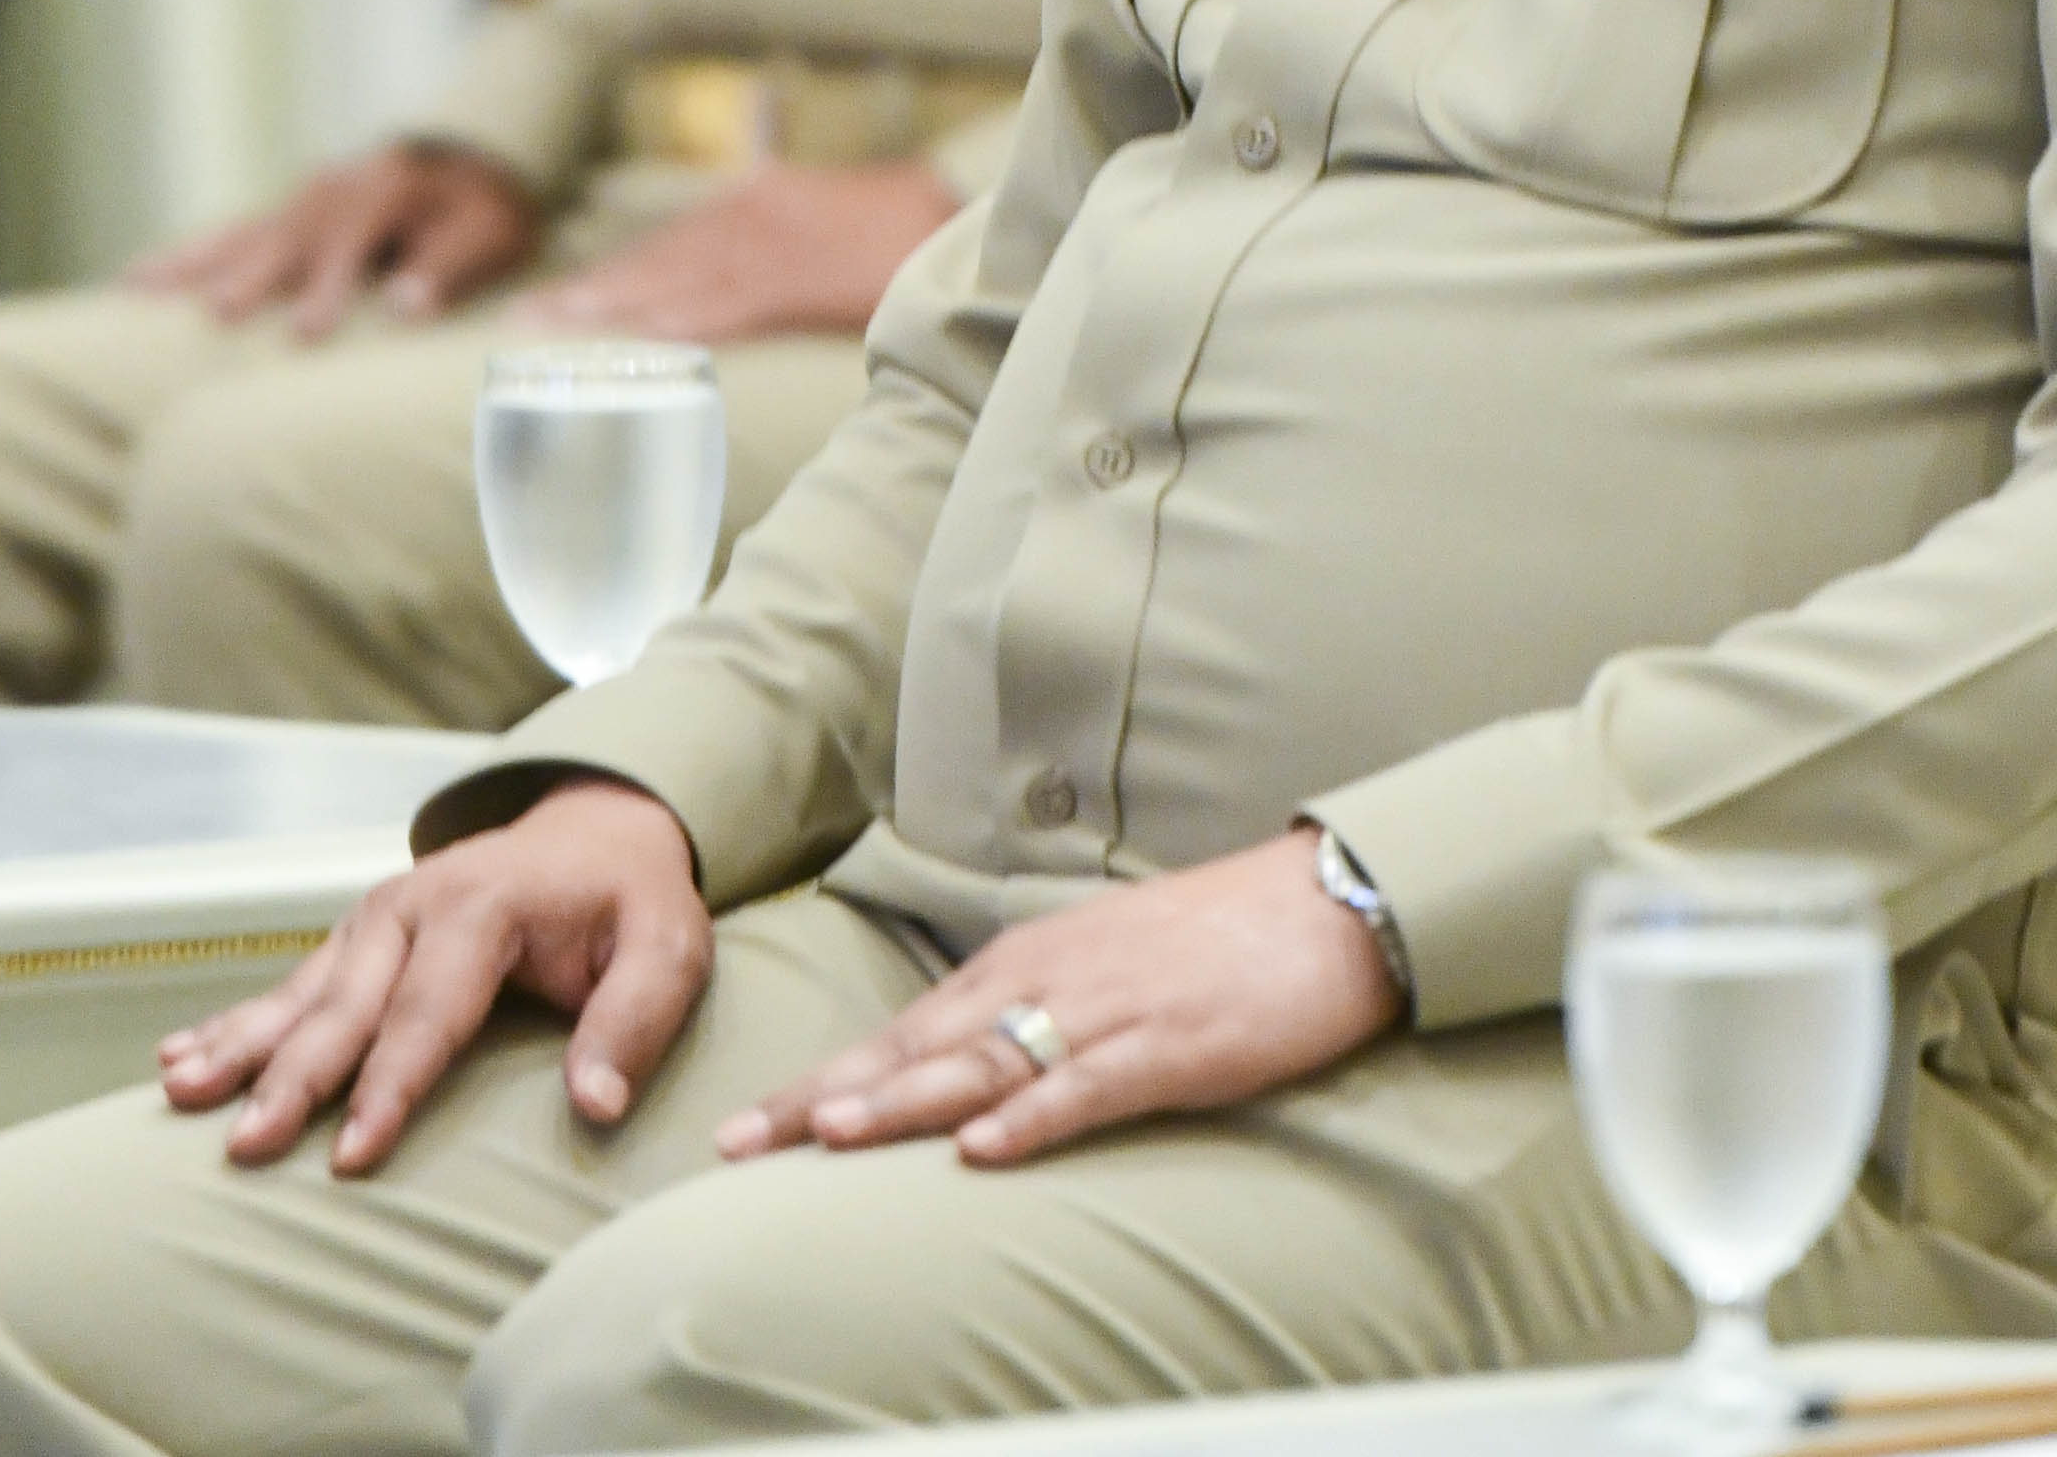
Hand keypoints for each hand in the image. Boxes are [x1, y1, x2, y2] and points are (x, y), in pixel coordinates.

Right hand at [122, 139, 543, 335]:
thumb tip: (404, 308)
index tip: (304, 332)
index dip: (329, 287)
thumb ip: (450, 267)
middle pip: (285, 238)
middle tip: (217, 313)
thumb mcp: (489, 234)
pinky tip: (136, 280)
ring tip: (136, 290)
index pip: (352, 245)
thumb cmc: (486, 209)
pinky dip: (184, 256)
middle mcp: (333, 191)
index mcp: (386, 193)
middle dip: (252, 275)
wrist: (471, 155)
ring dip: (193, 263)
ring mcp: (301, 200)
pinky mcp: (284, 214)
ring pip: (240, 234)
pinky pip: (226, 234)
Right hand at [155, 775, 708, 1174]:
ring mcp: (375, 917)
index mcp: (482, 906)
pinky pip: (291, 985)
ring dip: (239, 1046)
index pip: (430, 1014)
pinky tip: (178, 1055)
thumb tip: (595, 1106)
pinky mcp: (357, 936)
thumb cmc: (630, 903)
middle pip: (346, 1007)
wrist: (595, 830)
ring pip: (301, 993)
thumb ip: (634, 1021)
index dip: (390, 1088)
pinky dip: (236, 1021)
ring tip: (180, 1092)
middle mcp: (412, 905)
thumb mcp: (667, 949)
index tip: (350, 1157)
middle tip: (246, 1145)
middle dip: (292, 1079)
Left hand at [511, 161, 960, 344]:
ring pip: (677, 283)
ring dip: (616, 308)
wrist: (978, 229)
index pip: (677, 240)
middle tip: (530, 320)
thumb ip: (789, 171)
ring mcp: (776, 249)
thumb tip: (757, 112)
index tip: (566, 296)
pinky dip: (676, 325)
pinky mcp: (798, 283)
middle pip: (661, 260)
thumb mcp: (845, 191)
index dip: (619, 269)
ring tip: (557, 330)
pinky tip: (636, 341)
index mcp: (768, 197)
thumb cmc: (918, 221)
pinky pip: (723, 310)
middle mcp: (760, 215)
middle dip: (597, 290)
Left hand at [721, 827, 1402, 1169]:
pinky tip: (983, 1150)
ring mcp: (1102, 1014)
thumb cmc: (1203, 941)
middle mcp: (1042, 984)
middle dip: (823, 1098)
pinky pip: (1086, 1089)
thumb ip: (1021, 1015)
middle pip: (914, 1052)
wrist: (1316, 906)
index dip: (816, 1081)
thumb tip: (947, 1073)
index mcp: (1017, 967)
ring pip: (983, 1067)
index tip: (743, 1128)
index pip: (897, 1035)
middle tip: (739, 1143)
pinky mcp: (1167, 1047)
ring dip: (903, 1102)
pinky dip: (1032, 1119)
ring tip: (828, 1135)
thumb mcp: (1090, 967)